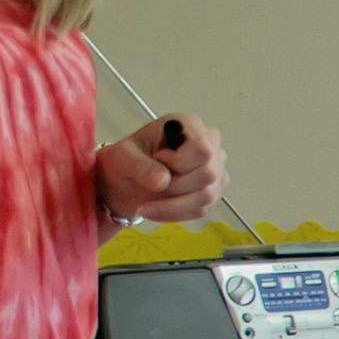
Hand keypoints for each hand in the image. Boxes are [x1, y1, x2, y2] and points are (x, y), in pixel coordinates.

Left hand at [98, 113, 228, 227]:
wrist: (128, 181)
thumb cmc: (128, 161)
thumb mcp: (122, 156)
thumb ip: (139, 165)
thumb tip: (162, 181)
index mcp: (190, 125)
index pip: (202, 148)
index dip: (180, 161)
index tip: (158, 159)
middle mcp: (210, 144)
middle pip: (208, 174)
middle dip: (175, 186)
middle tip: (151, 184)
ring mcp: (216, 168)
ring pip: (207, 195)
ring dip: (174, 203)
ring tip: (151, 198)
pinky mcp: (214, 190)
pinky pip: (202, 209)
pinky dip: (176, 213)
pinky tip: (159, 207)